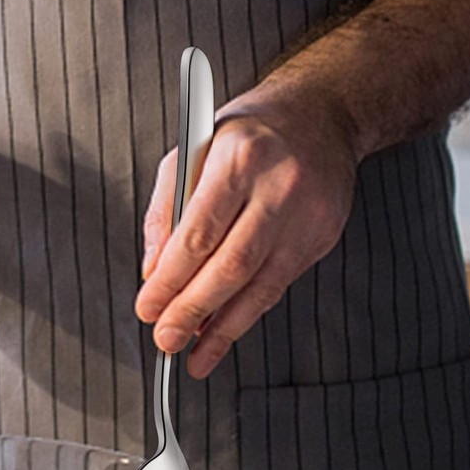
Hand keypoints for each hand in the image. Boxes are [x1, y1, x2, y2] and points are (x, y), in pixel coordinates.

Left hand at [135, 86, 359, 377]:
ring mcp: (307, 215)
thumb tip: (153, 272)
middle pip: (231, 265)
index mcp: (239, 159)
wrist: (321, 115)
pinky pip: (278, 286)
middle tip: (165, 338)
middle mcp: (279, 187)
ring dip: (222, 327)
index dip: (171, 279)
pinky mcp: (322, 237)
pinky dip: (246, 314)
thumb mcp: (191, 152)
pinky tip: (223, 331)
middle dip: (193, 310)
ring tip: (193, 353)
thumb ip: (166, 212)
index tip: (147, 307)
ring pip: (260, 285)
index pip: (199, 233)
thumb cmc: (246, 134)